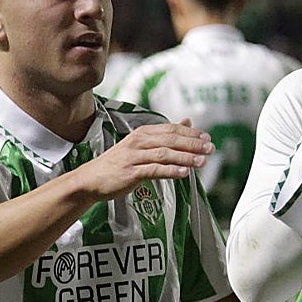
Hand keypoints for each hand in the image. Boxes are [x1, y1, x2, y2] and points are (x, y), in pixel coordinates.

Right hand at [85, 119, 212, 199]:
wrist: (91, 179)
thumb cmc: (119, 163)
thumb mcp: (141, 145)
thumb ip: (165, 134)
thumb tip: (188, 122)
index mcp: (143, 133)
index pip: (171, 129)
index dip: (191, 133)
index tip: (207, 138)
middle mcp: (138, 141)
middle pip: (170, 139)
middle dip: (192, 144)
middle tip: (210, 148)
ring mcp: (134, 156)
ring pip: (164, 154)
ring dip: (185, 157)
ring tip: (202, 161)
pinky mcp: (130, 172)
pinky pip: (154, 170)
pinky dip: (170, 171)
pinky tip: (184, 173)